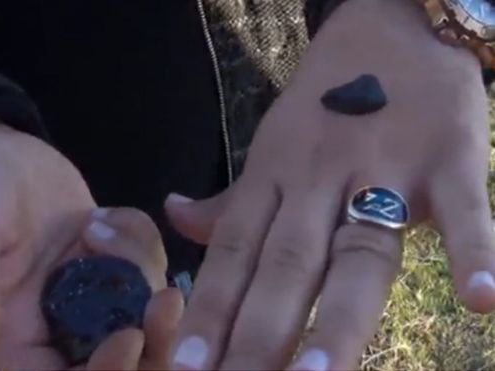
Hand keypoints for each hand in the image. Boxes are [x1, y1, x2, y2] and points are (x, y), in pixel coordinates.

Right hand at [0, 119, 180, 369]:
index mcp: (16, 339)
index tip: (128, 337)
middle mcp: (58, 323)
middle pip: (122, 357)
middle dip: (153, 341)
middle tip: (167, 302)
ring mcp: (89, 288)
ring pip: (142, 308)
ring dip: (144, 274)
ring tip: (102, 226)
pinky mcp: (108, 256)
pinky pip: (146, 262)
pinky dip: (141, 239)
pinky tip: (106, 212)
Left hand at [165, 0, 494, 368]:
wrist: (388, 27)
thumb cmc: (323, 106)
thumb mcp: (269, 149)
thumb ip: (230, 199)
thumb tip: (176, 218)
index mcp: (272, 177)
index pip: (235, 253)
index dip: (209, 310)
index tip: (186, 365)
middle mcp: (317, 176)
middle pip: (286, 263)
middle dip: (261, 331)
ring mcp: (382, 166)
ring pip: (359, 248)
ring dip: (339, 315)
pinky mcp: (448, 155)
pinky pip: (463, 206)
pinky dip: (477, 249)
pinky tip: (483, 302)